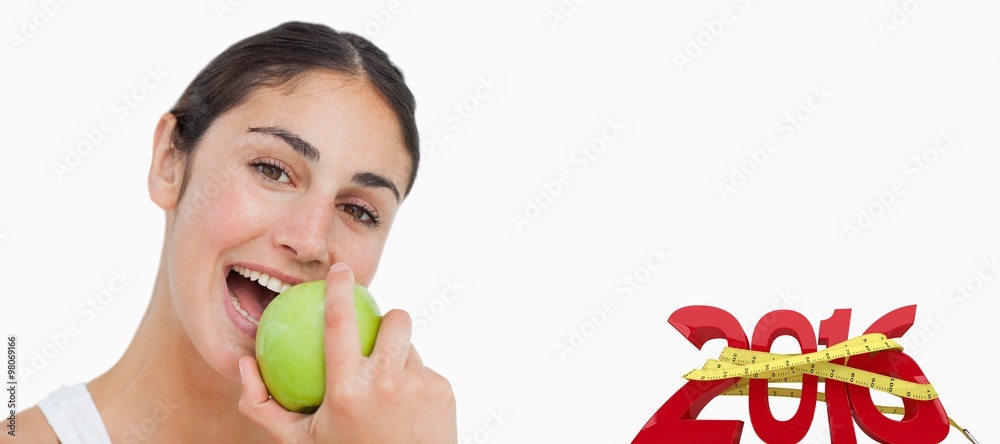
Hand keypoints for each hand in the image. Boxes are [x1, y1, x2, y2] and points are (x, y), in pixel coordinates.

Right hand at [238, 263, 457, 442]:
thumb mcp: (300, 442)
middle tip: (377, 334)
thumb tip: (245, 364)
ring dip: (398, 359)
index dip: (340, 288)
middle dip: (389, 318)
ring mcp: (420, 386)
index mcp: (347, 391)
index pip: (340, 323)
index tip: (341, 270)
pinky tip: (406, 411)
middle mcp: (386, 384)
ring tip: (387, 389)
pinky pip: (425, 373)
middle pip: (395, 321)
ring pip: (410, 348)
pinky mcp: (443, 392)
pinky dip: (413, 385)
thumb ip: (263, 405)